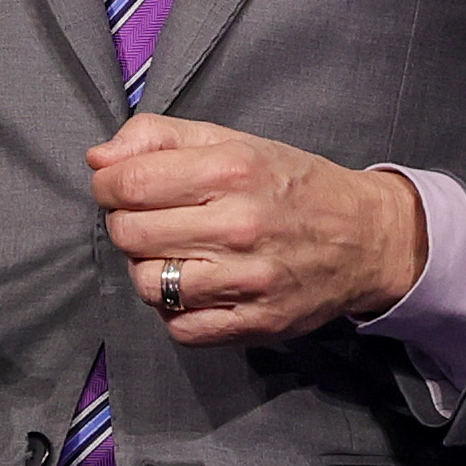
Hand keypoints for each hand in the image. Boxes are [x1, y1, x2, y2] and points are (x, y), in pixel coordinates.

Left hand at [86, 112, 425, 344]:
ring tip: (173, 252)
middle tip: (150, 218)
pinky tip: (193, 286)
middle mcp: (238, 226)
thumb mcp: (232, 142)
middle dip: (126, 223)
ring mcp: (247, 280)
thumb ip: (159, 139)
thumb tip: (98, 159)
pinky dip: (174, 309)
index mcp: (230, 171)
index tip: (115, 186)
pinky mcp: (255, 322)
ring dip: (148, 268)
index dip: (107, 185)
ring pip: (148, 284)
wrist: (367, 238)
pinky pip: (179, 326)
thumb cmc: (291, 184)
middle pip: (130, 234)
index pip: (128, 184)